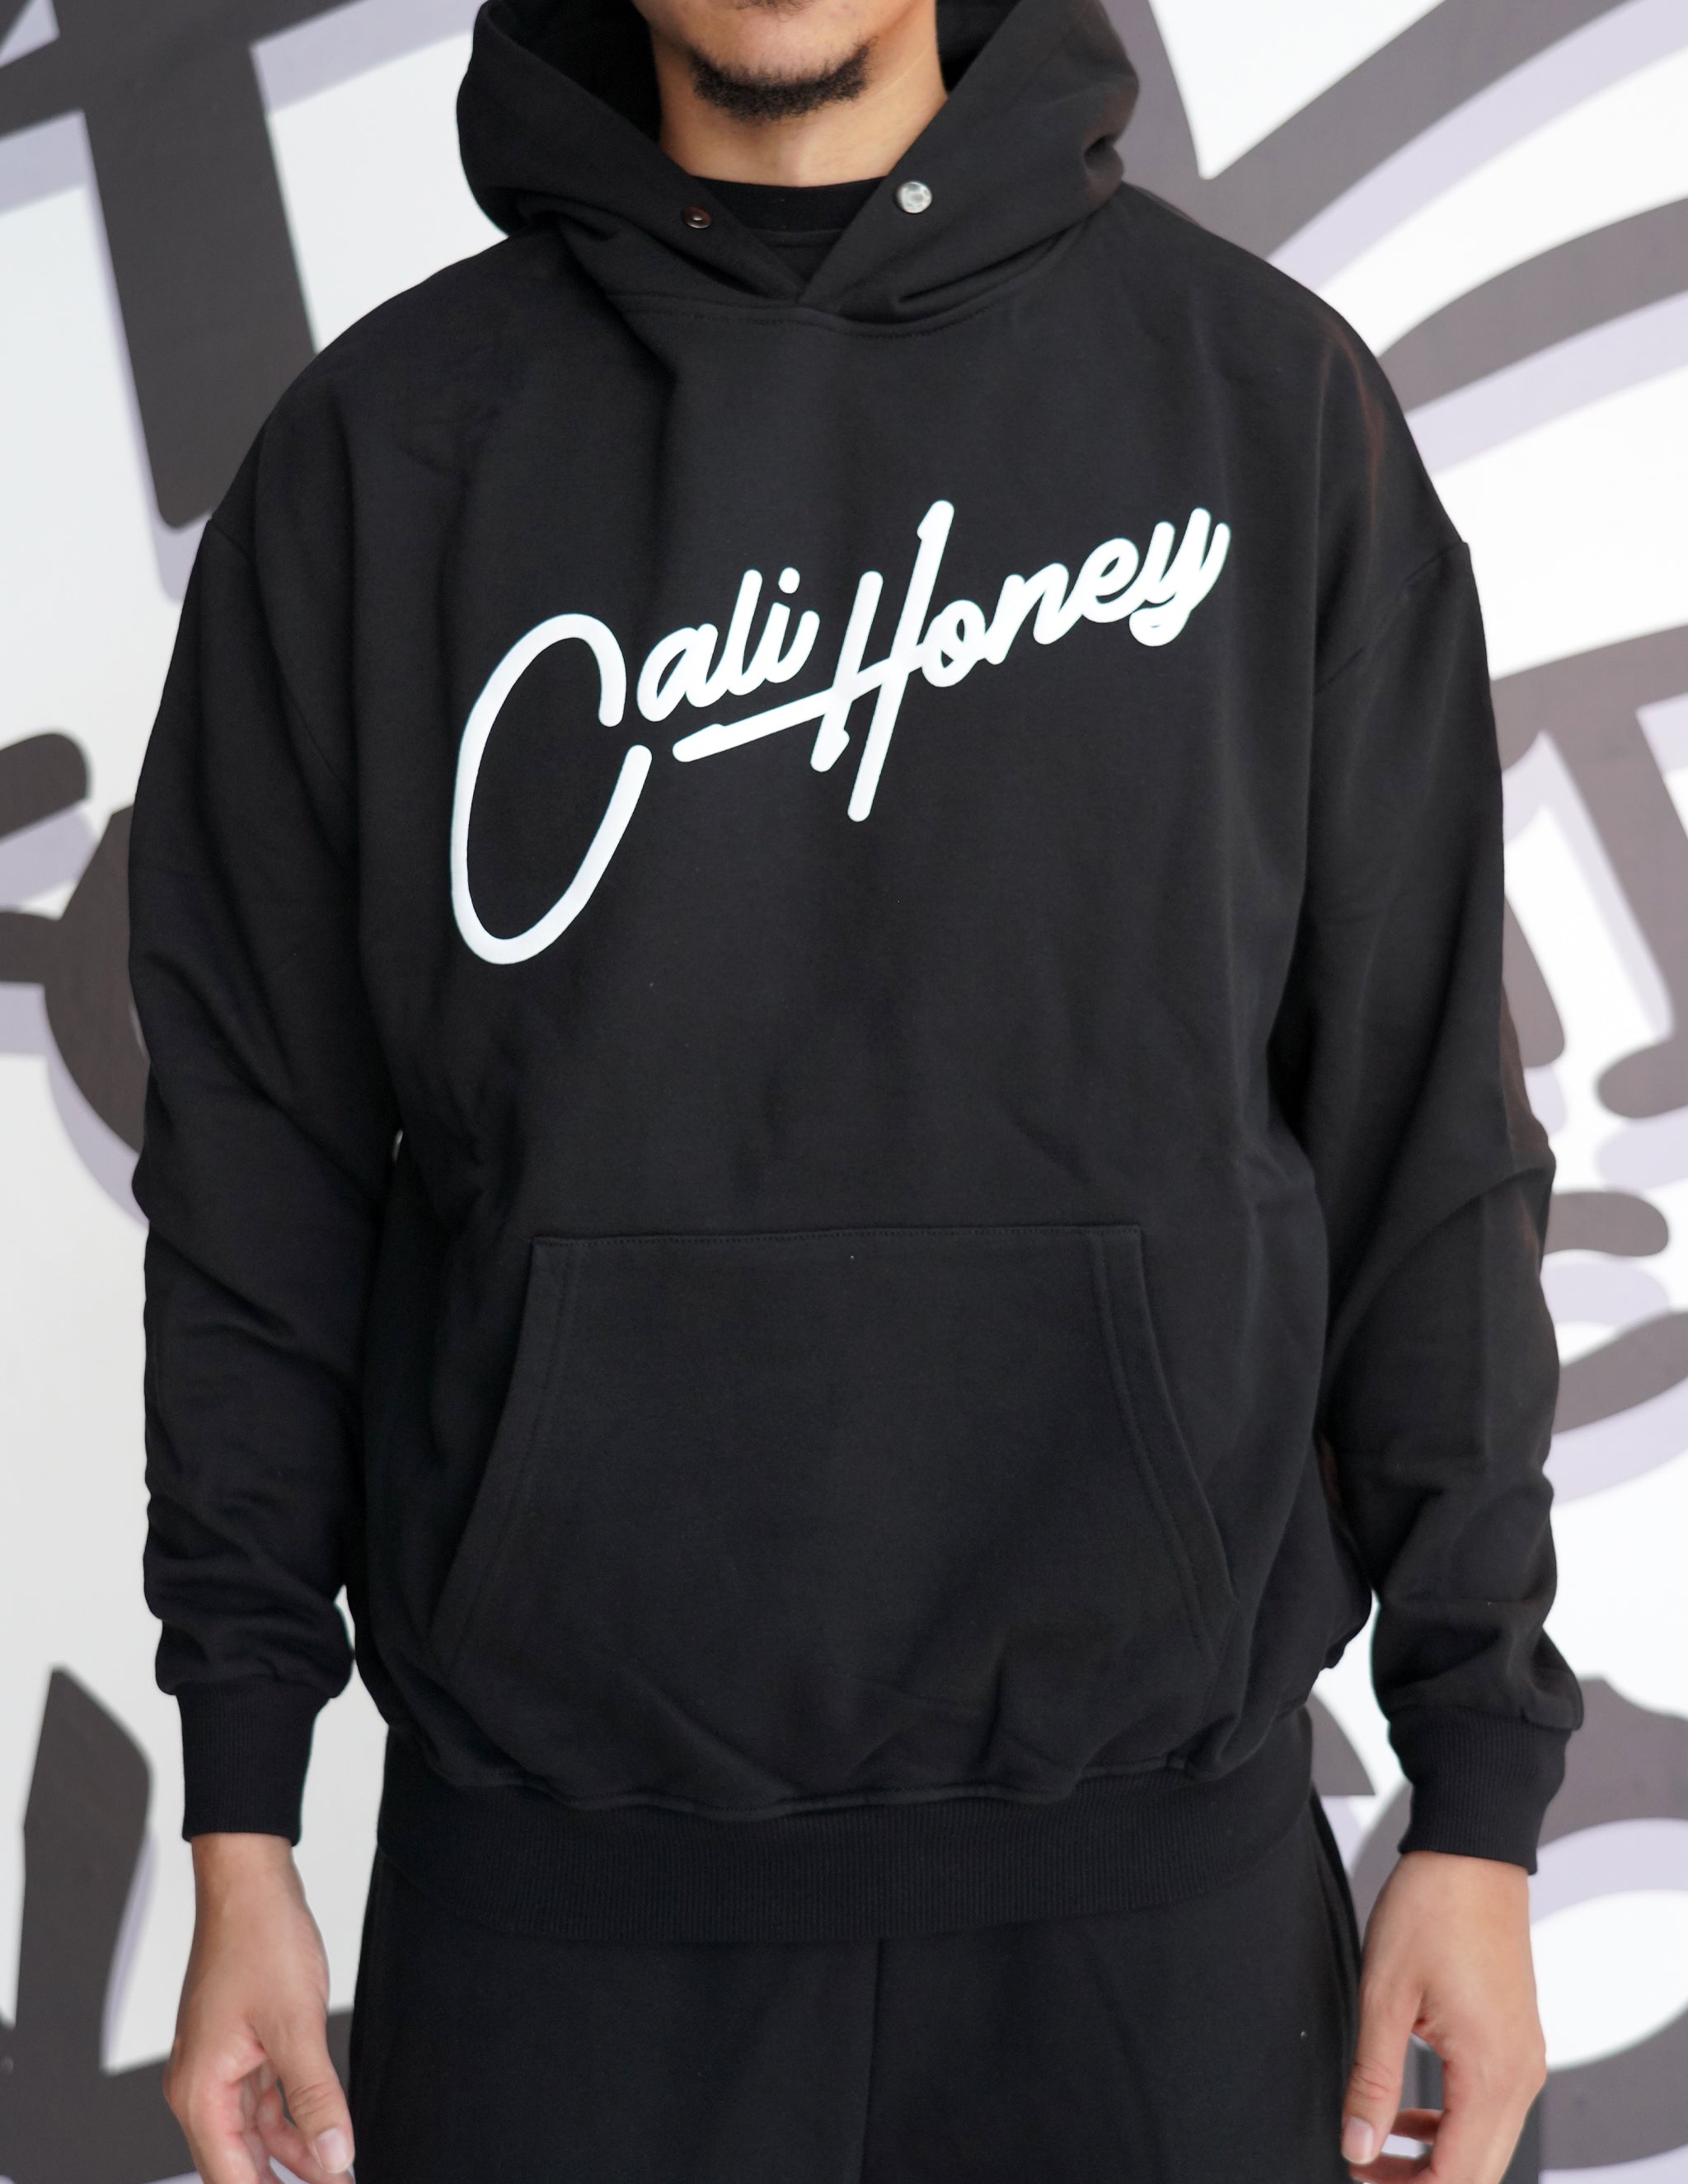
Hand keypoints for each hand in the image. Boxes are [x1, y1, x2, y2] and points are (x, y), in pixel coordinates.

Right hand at [164, 1833, 354, 2183]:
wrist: (250, 1882)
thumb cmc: (259, 1939)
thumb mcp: (296, 2023)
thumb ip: (315, 2097)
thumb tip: (335, 2157)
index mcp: (201, 2092)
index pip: (230, 2177)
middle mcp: (201, 2087)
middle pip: (237, 2164)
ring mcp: (218, 2067)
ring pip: (253, 2135)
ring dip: (292, 2158)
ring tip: (336, 2176)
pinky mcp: (238, 2049)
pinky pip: (262, 2103)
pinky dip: (290, 2123)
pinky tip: (322, 2138)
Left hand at [1340, 1849, 1544, 2181]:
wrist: (1472, 1852)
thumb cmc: (1430, 1910)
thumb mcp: (1384, 1996)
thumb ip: (1372, 2080)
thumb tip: (1357, 2147)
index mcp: (1491, 2072)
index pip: (1458, 2177)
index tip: (1360, 2180)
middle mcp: (1521, 2076)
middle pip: (1479, 2173)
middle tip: (1363, 2171)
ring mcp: (1525, 2059)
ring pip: (1486, 2145)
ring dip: (1435, 2159)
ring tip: (1374, 2149)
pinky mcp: (1517, 2042)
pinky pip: (1489, 2108)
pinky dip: (1449, 2124)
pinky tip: (1405, 2113)